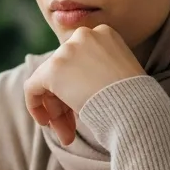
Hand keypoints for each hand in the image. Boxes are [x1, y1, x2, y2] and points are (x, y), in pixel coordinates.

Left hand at [24, 25, 144, 144]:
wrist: (136, 107)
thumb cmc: (135, 98)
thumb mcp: (120, 73)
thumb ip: (96, 70)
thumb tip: (73, 85)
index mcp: (104, 33)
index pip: (79, 61)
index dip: (79, 87)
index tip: (83, 109)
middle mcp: (84, 35)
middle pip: (64, 71)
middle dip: (65, 103)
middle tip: (72, 130)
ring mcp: (67, 51)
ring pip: (50, 82)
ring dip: (57, 111)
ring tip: (67, 136)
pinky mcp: (53, 69)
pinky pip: (33, 87)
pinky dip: (35, 105)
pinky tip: (46, 123)